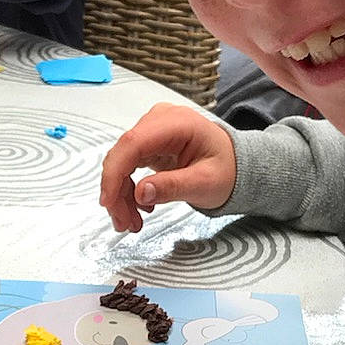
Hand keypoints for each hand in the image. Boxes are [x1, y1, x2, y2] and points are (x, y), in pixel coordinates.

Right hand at [99, 103, 236, 231]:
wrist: (235, 166)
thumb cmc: (227, 170)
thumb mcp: (206, 183)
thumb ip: (173, 186)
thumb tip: (141, 193)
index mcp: (177, 123)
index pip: (133, 144)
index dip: (115, 173)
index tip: (108, 202)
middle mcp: (159, 120)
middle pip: (123, 155)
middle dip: (117, 192)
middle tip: (124, 223)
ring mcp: (152, 130)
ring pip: (121, 163)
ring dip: (121, 195)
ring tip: (132, 222)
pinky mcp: (149, 143)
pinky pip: (128, 166)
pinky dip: (127, 189)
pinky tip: (139, 207)